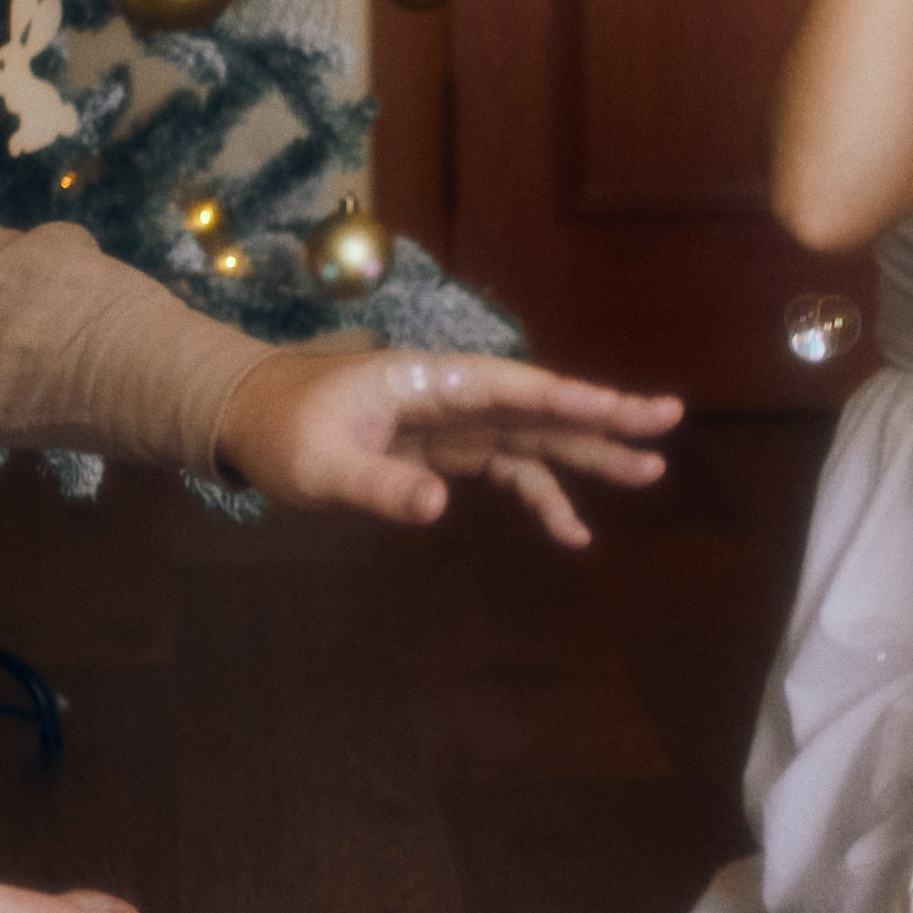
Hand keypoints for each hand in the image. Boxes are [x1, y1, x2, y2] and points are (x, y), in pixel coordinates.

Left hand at [216, 346, 681, 550]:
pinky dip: (540, 494)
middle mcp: (450, 396)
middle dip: (603, 416)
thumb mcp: (318, 465)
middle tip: (667, 423)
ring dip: (586, 454)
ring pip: (532, 436)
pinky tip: (573, 531)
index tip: (622, 406)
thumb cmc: (279, 431)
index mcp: (426, 382)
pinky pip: (505, 468)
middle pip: (538, 406)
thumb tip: (438, 506)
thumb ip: (379, 484)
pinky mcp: (445, 451)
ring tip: (648, 472)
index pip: (510, 387)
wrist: (245, 419)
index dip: (569, 397)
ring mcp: (451, 424)